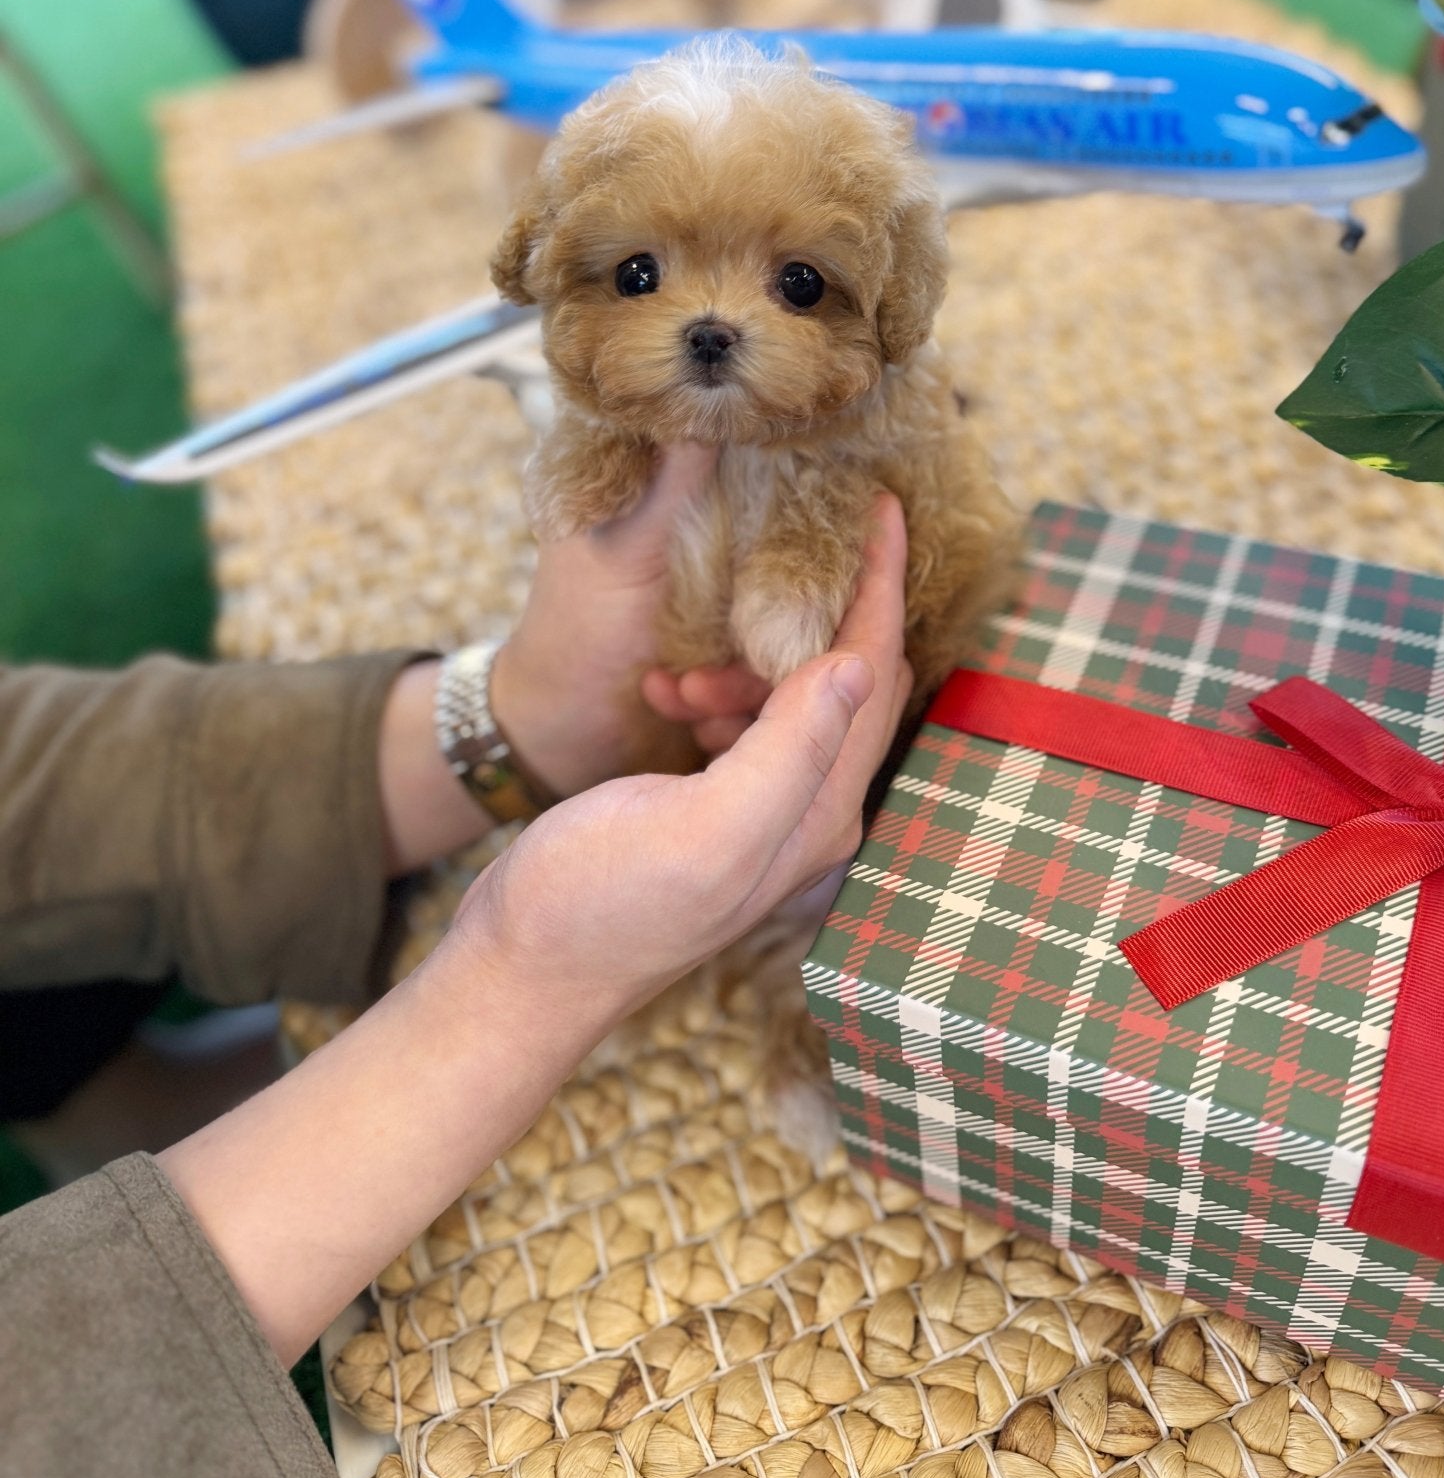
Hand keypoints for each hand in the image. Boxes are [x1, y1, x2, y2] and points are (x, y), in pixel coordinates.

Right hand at [456, 496, 911, 1023]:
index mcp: (821, 811)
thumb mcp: (702, 826)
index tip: (884, 506)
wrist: (525, 970)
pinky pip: (745, 725)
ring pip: (793, 698)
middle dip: (812, 617)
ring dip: (746, 664)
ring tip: (681, 676)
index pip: (875, 672)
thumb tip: (855, 662)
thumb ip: (788, 749)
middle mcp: (810, 814)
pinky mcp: (717, 811)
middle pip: (848, 680)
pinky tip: (666, 696)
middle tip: (763, 573)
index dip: (882, 585)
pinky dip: (714, 694)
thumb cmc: (600, 905)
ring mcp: (765, 816)